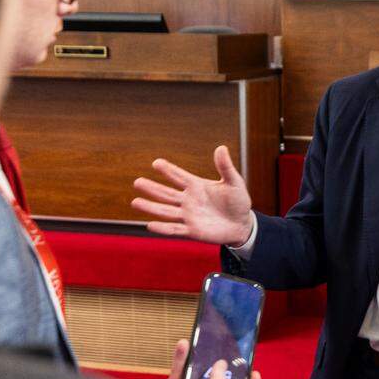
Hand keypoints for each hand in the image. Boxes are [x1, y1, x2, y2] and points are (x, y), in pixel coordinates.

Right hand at [132, 145, 253, 245]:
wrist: (243, 224)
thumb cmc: (238, 202)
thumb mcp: (234, 182)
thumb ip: (226, 167)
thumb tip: (221, 147)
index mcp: (197, 186)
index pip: (179, 176)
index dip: (168, 170)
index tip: (156, 163)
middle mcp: (189, 200)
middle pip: (167, 193)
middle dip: (152, 188)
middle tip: (137, 182)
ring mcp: (189, 216)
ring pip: (166, 211)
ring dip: (151, 207)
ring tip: (135, 202)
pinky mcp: (192, 231)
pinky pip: (175, 230)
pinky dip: (163, 228)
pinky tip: (150, 225)